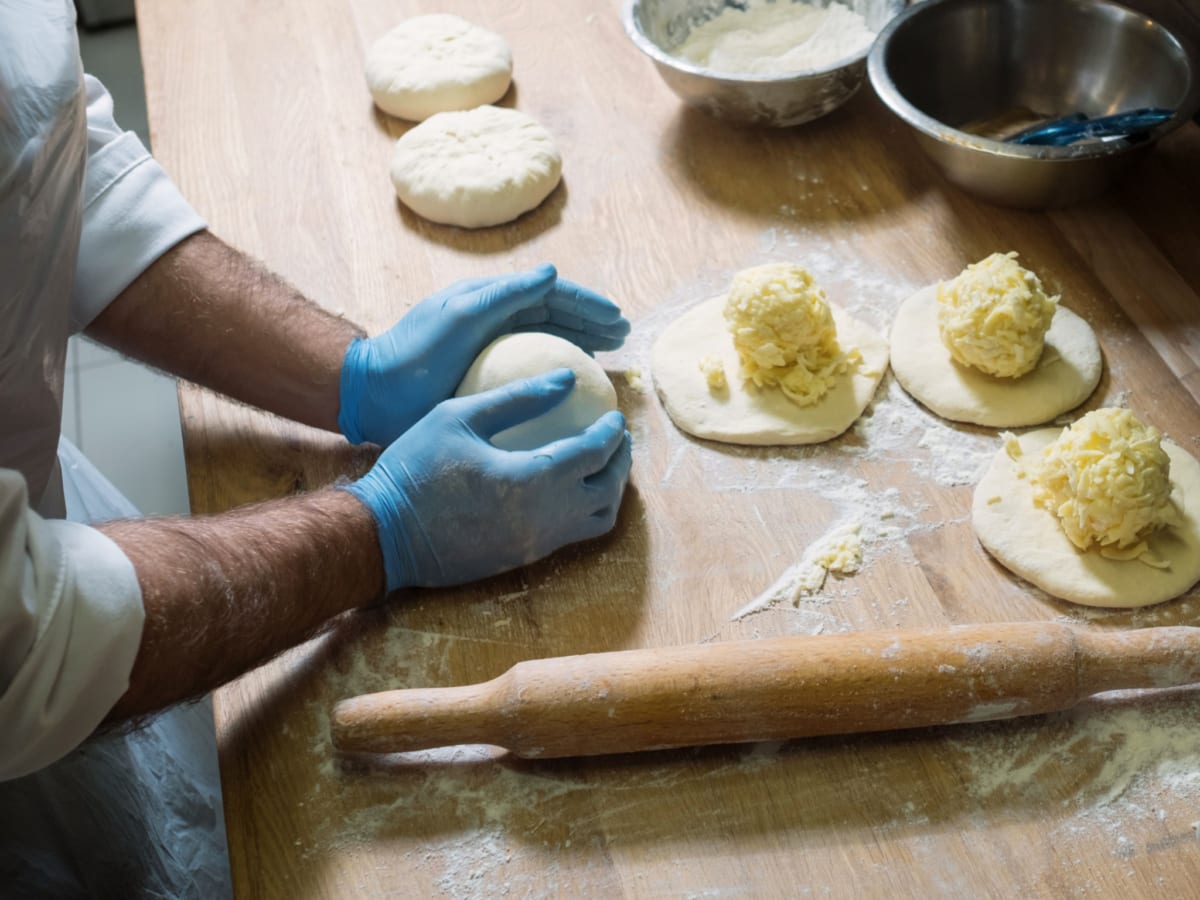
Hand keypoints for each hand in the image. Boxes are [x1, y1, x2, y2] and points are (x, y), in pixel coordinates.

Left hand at [338, 264, 629, 445]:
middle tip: (623, 336)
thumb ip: (506, 294)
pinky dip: (559, 376)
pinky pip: (532, 374)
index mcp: (491, 301)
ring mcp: (492, 353)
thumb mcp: (461, 315)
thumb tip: (552, 272)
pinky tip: (575, 392)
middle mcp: (496, 323)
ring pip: (548, 344)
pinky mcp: (487, 382)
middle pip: (555, 317)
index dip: (587, 304)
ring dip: (581, 346)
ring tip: (610, 357)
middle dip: (591, 323)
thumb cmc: (417, 351)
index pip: (550, 295)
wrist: (376, 393)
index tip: (617, 318)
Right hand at [344, 369, 631, 590]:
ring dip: (609, 491)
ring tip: (601, 465)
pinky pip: (573, 534)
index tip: (615, 414)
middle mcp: (546, 517)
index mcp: (533, 479)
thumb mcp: (459, 416)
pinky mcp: (524, 558)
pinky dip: (585, 510)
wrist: (384, 534)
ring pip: (598, 520)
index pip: (594, 453)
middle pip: (608, 491)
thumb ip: (518, 397)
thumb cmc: (416, 467)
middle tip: (618, 439)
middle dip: (621, 462)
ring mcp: (537, 544)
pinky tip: (571, 488)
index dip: (612, 432)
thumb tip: (567, 378)